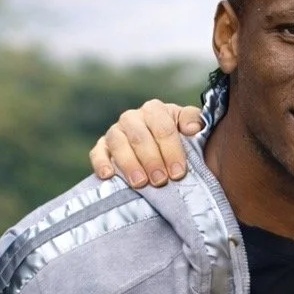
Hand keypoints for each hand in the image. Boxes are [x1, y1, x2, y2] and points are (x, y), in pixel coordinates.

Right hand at [89, 99, 204, 187]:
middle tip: (160, 181)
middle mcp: (132, 118)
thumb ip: (195, 122)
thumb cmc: (180, 141)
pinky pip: (97, 152)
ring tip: (140, 183)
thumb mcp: (191, 129)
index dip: (171, 151)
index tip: (178, 173)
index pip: (163, 128)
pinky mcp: (102, 147)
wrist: (162, 153)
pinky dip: (101, 163)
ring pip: (118, 143)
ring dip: (129, 163)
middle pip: (140, 137)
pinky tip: (109, 175)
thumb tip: (192, 128)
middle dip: (151, 160)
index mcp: (155, 110)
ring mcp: (116, 132)